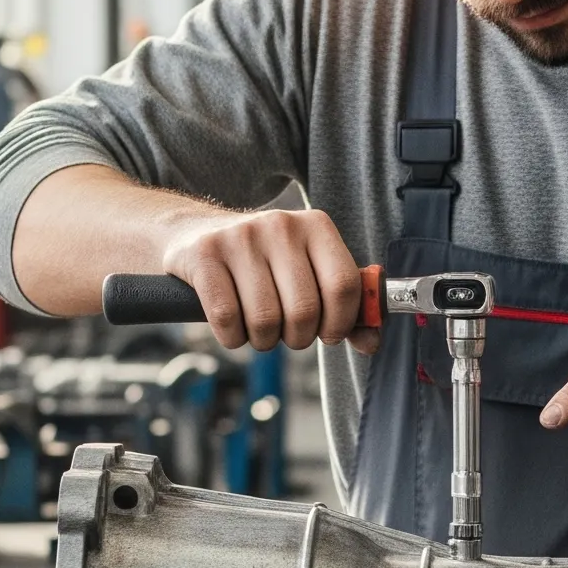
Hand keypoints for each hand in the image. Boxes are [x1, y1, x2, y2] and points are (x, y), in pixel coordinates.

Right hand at [160, 207, 372, 352]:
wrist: (196, 234)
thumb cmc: (265, 264)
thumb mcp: (310, 272)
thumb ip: (345, 307)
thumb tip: (371, 342)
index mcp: (317, 226)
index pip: (344, 286)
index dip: (340, 323)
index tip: (328, 334)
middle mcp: (281, 225)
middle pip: (305, 310)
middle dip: (298, 337)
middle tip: (288, 332)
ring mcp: (240, 237)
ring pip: (265, 320)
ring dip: (264, 340)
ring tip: (259, 327)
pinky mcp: (204, 255)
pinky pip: (227, 319)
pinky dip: (232, 337)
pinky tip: (233, 325)